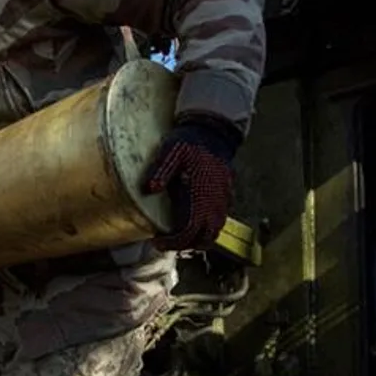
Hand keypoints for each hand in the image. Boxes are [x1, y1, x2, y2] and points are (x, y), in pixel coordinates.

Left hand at [143, 116, 240, 250]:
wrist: (213, 131)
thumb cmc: (189, 141)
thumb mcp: (170, 152)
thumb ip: (160, 171)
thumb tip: (150, 188)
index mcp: (199, 195)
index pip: (188, 231)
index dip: (173, 242)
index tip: (158, 241)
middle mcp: (213, 202)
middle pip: (203, 238)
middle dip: (184, 244)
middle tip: (166, 241)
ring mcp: (222, 201)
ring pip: (213, 232)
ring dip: (196, 238)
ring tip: (178, 234)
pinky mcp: (225, 197)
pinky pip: (219, 222)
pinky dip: (206, 229)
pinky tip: (193, 221)